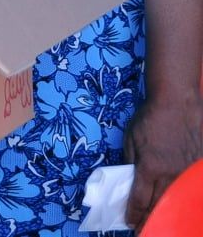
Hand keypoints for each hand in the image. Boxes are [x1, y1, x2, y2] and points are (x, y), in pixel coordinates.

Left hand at [124, 92, 202, 227]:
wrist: (177, 102)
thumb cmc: (150, 118)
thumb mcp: (131, 139)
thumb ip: (131, 162)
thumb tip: (130, 180)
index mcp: (149, 167)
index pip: (140, 198)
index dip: (134, 214)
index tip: (130, 223)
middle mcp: (170, 173)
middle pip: (160, 203)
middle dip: (151, 218)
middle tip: (145, 229)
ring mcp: (187, 170)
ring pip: (177, 197)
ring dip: (169, 210)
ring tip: (163, 221)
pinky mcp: (199, 165)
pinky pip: (192, 185)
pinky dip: (186, 196)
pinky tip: (183, 203)